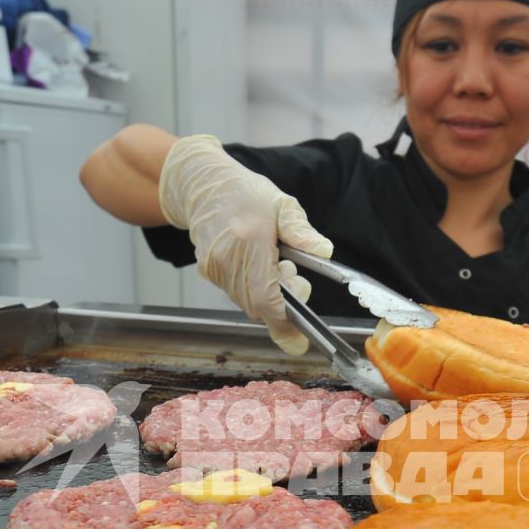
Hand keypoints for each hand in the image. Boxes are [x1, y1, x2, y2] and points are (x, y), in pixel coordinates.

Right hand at [158, 135, 333, 354]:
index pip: (265, 297)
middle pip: (258, 306)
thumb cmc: (245, 193)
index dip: (283, 324)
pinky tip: (259, 265)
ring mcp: (214, 267)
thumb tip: (325, 252)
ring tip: (277, 265)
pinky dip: (253, 289)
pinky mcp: (208, 272)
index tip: (298, 341)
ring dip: (267, 296)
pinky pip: (236, 294)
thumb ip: (302, 232)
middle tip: (294, 277)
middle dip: (282, 305)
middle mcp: (228, 258)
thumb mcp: (282, 204)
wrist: (204, 186)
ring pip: (247, 303)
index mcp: (250, 240)